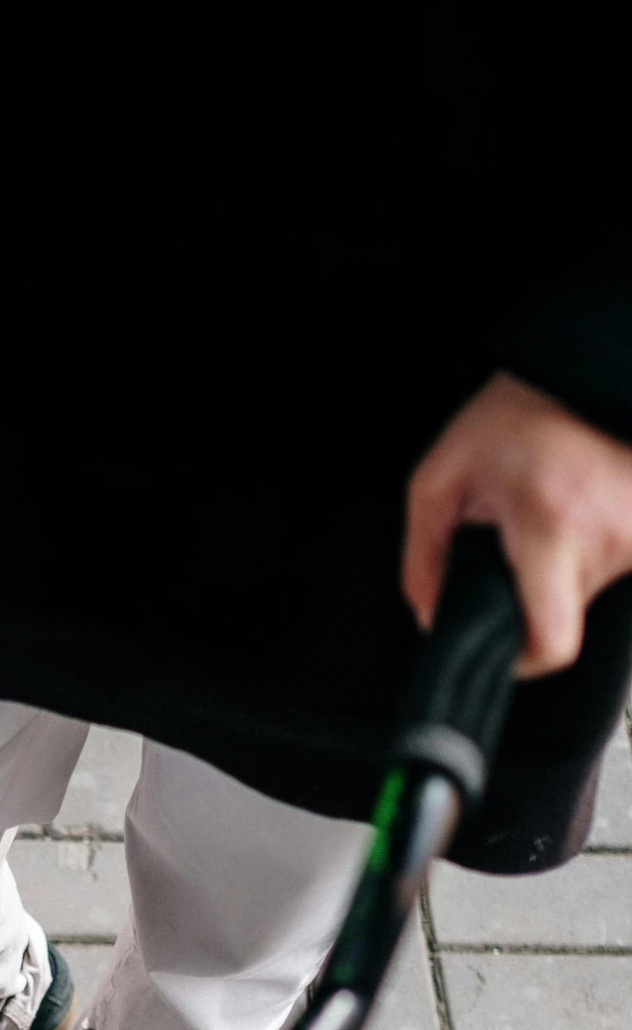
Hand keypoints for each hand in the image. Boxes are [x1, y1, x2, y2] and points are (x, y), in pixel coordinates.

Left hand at [403, 372, 631, 676]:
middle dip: (528, 592)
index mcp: (551, 524)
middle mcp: (607, 533)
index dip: (521, 660)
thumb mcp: (441, 479)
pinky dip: (581, 551)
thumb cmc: (515, 416)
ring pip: (585, 591)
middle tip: (515, 542)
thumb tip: (428, 614)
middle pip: (561, 614)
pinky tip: (569, 511)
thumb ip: (423, 558)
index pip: (552, 641)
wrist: (579, 369)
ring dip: (556, 566)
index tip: (503, 649)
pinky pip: (607, 565)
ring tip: (543, 515)